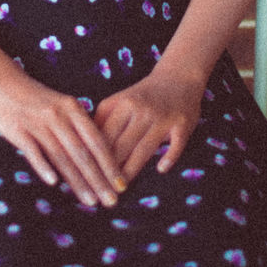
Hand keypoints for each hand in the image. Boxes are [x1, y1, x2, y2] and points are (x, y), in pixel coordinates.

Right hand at [0, 76, 124, 207]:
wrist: (1, 82)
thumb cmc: (36, 99)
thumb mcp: (62, 106)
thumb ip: (78, 128)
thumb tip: (98, 158)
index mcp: (73, 109)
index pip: (97, 141)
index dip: (110, 165)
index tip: (122, 185)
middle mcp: (59, 116)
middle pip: (82, 153)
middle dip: (98, 179)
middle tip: (111, 201)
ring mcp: (38, 123)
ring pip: (61, 156)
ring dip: (77, 181)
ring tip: (90, 201)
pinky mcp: (18, 130)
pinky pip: (33, 151)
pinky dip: (43, 166)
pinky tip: (53, 183)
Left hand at [94, 70, 204, 186]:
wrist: (178, 77)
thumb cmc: (143, 95)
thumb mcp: (120, 99)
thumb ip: (103, 118)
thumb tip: (83, 142)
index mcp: (123, 103)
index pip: (105, 135)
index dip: (94, 158)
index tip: (86, 176)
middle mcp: (142, 110)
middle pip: (122, 145)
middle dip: (110, 170)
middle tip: (101, 190)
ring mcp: (163, 118)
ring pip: (144, 149)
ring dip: (132, 170)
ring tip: (121, 188)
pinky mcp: (182, 124)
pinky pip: (176, 145)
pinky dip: (169, 157)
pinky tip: (160, 169)